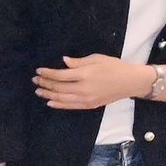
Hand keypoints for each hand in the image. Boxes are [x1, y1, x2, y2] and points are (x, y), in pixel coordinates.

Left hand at [33, 54, 151, 109]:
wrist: (130, 82)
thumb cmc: (114, 66)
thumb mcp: (97, 58)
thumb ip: (78, 62)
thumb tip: (64, 62)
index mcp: (85, 74)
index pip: (60, 75)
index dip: (47, 73)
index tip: (38, 70)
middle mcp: (83, 89)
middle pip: (58, 88)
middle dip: (45, 84)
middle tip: (35, 80)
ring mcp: (86, 99)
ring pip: (62, 99)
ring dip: (48, 95)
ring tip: (38, 91)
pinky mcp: (90, 105)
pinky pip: (71, 107)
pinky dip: (59, 105)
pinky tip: (51, 102)